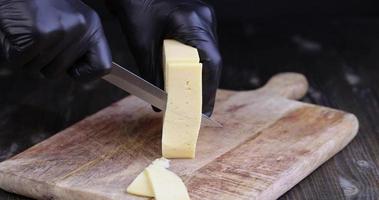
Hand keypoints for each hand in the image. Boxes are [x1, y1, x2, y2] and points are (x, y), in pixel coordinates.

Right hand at [0, 0, 111, 80]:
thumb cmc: (43, 6)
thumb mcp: (72, 23)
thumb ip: (78, 47)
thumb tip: (79, 74)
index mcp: (93, 28)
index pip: (102, 67)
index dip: (84, 75)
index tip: (71, 69)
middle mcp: (81, 29)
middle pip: (58, 72)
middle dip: (43, 63)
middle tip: (39, 43)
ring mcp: (61, 31)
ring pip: (40, 69)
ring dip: (28, 58)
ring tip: (29, 36)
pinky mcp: (40, 33)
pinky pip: (22, 61)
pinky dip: (15, 53)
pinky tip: (19, 35)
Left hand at [107, 0, 221, 115]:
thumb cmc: (134, 8)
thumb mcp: (143, 47)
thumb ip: (153, 76)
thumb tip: (160, 103)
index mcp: (192, 22)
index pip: (212, 62)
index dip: (209, 90)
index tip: (205, 110)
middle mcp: (204, 18)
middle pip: (214, 59)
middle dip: (206, 86)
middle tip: (199, 108)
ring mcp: (204, 16)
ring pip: (211, 53)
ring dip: (203, 75)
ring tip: (196, 97)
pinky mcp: (199, 18)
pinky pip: (204, 45)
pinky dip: (198, 63)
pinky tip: (191, 76)